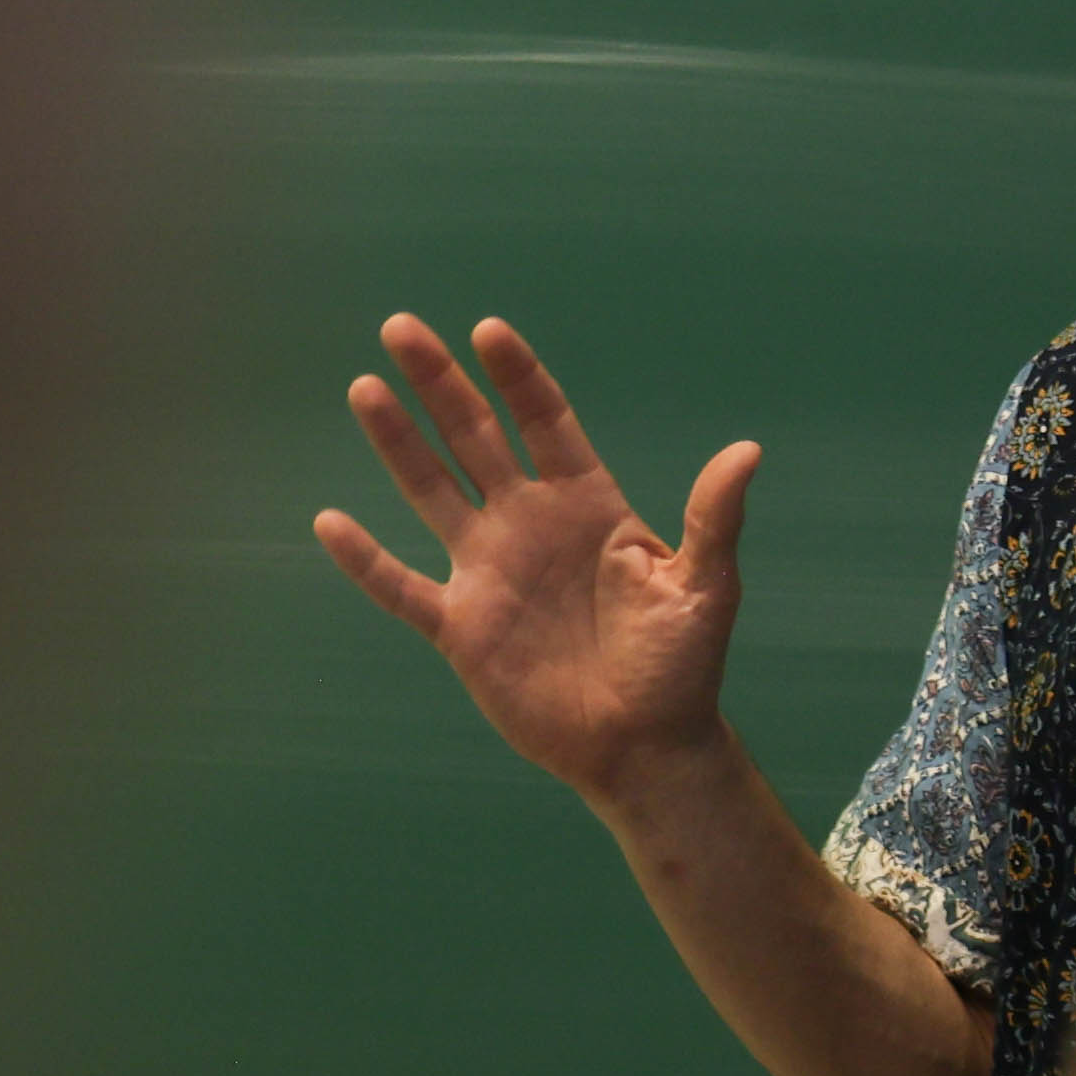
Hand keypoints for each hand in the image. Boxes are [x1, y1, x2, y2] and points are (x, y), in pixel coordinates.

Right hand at [315, 315, 756, 809]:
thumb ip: (712, 518)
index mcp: (588, 505)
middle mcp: (531, 525)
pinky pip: (401, 586)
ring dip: (398, 442)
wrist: (644, 747)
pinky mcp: (462, 627)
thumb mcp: (705, 587)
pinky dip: (364, 559)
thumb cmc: (681, 667)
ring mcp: (490, 572)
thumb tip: (747, 450)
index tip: (488, 331)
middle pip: (476, 437)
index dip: (517, 377)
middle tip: (402, 328)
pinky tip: (328, 522)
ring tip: (365, 387)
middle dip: (441, 383)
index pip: (544, 422)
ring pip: (431, 491)